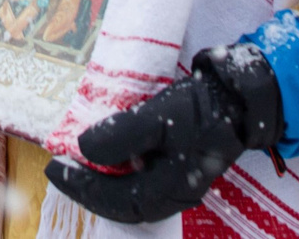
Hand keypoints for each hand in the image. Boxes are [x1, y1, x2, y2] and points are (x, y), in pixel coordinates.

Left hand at [44, 44, 283, 224]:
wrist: (244, 95)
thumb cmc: (201, 109)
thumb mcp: (159, 118)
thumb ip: (121, 136)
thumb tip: (83, 150)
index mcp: (168, 190)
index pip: (113, 201)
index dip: (80, 187)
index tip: (54, 166)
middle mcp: (174, 193)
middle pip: (122, 203)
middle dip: (89, 188)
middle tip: (61, 167)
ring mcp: (180, 180)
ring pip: (132, 191)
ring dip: (104, 179)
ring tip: (79, 160)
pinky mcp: (183, 163)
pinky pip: (144, 177)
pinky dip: (121, 169)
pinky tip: (112, 154)